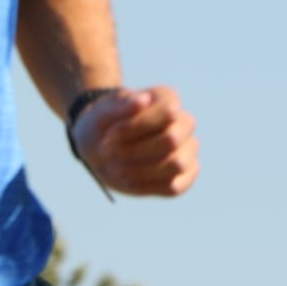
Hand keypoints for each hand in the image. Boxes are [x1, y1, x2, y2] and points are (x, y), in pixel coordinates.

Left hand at [70, 85, 198, 196]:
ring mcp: (186, 150)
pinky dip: (148, 186)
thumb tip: (143, 100)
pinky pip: (175, 187)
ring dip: (141, 170)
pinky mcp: (183, 175)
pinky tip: (127, 180)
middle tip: (107, 154)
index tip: (109, 135)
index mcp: (167, 99)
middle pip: (172, 139)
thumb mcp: (103, 111)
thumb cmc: (105, 124)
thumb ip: (121, 104)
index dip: (136, 127)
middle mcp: (183, 123)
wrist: (100, 147)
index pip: (167, 112)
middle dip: (135, 151)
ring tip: (115, 169)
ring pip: (176, 164)